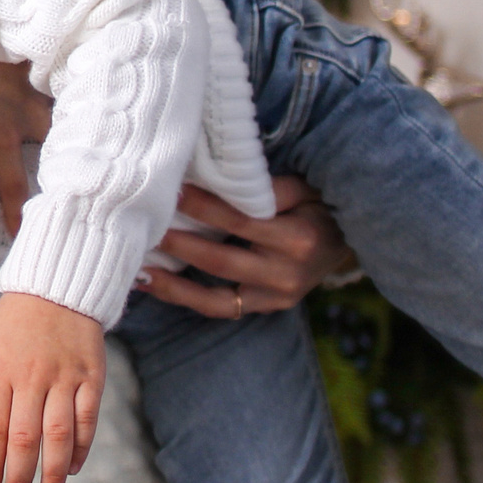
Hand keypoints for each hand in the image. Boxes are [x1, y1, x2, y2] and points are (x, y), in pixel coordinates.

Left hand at [0, 291, 105, 482]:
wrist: (56, 287)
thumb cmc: (13, 320)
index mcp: (0, 372)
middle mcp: (32, 378)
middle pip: (25, 438)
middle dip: (18, 476)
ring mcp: (65, 378)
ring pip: (59, 435)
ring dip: (54, 472)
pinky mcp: (92, 377)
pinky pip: (88, 419)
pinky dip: (82, 447)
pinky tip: (74, 467)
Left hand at [138, 177, 351, 317]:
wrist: (344, 243)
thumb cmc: (318, 206)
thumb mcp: (304, 189)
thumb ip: (268, 187)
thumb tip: (220, 174)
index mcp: (298, 240)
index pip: (241, 223)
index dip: (205, 208)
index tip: (173, 190)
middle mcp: (286, 275)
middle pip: (221, 261)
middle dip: (179, 245)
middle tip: (144, 228)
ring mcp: (275, 298)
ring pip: (215, 299)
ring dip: (173, 284)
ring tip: (138, 268)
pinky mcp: (264, 308)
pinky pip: (220, 308)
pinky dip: (185, 297)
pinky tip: (153, 283)